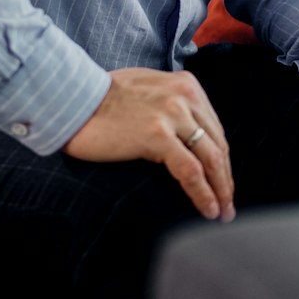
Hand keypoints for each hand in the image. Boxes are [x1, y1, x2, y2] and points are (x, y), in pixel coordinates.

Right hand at [63, 68, 233, 221]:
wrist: (68, 99)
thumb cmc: (100, 99)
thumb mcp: (147, 90)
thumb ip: (171, 105)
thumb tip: (185, 132)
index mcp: (186, 86)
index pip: (213, 129)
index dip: (221, 158)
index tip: (224, 180)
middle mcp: (185, 97)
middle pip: (217, 144)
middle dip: (226, 177)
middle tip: (229, 203)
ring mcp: (173, 115)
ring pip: (211, 159)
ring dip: (221, 190)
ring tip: (223, 212)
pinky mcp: (157, 135)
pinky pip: (190, 171)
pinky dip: (203, 193)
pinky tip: (209, 210)